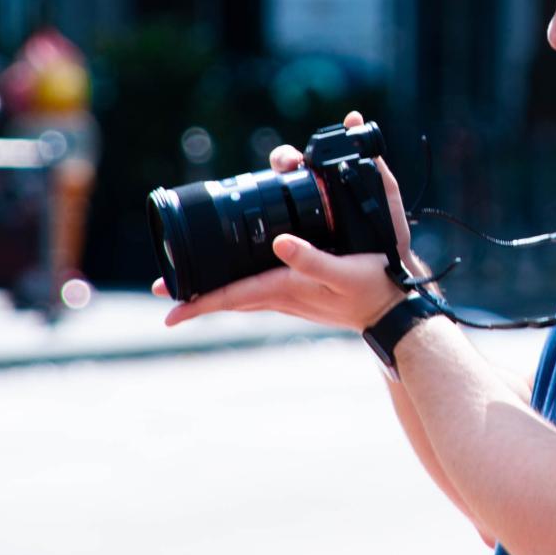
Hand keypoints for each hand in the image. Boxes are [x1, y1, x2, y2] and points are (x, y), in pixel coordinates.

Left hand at [151, 110, 411, 330]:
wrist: (392, 310)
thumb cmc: (372, 289)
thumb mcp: (343, 272)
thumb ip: (312, 259)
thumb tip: (279, 242)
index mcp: (284, 287)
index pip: (231, 296)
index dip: (199, 303)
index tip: (169, 313)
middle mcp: (280, 294)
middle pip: (227, 296)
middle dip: (194, 294)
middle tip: (162, 289)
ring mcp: (288, 296)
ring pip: (240, 293)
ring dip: (212, 289)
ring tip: (185, 287)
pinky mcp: (297, 292)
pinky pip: (256, 289)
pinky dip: (236, 285)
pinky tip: (235, 276)